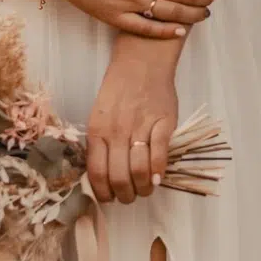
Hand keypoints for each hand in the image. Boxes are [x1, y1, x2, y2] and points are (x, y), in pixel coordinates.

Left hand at [86, 40, 177, 204]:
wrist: (142, 62)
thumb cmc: (118, 90)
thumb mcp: (99, 115)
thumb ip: (100, 143)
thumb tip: (103, 177)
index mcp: (97, 130)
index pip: (97, 173)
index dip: (103, 193)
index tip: (109, 198)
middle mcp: (116, 131)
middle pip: (119, 178)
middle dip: (125, 196)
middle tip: (130, 196)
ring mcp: (140, 127)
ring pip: (139, 172)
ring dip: (143, 189)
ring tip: (145, 188)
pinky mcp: (163, 123)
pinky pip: (160, 156)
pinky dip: (159, 172)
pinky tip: (158, 177)